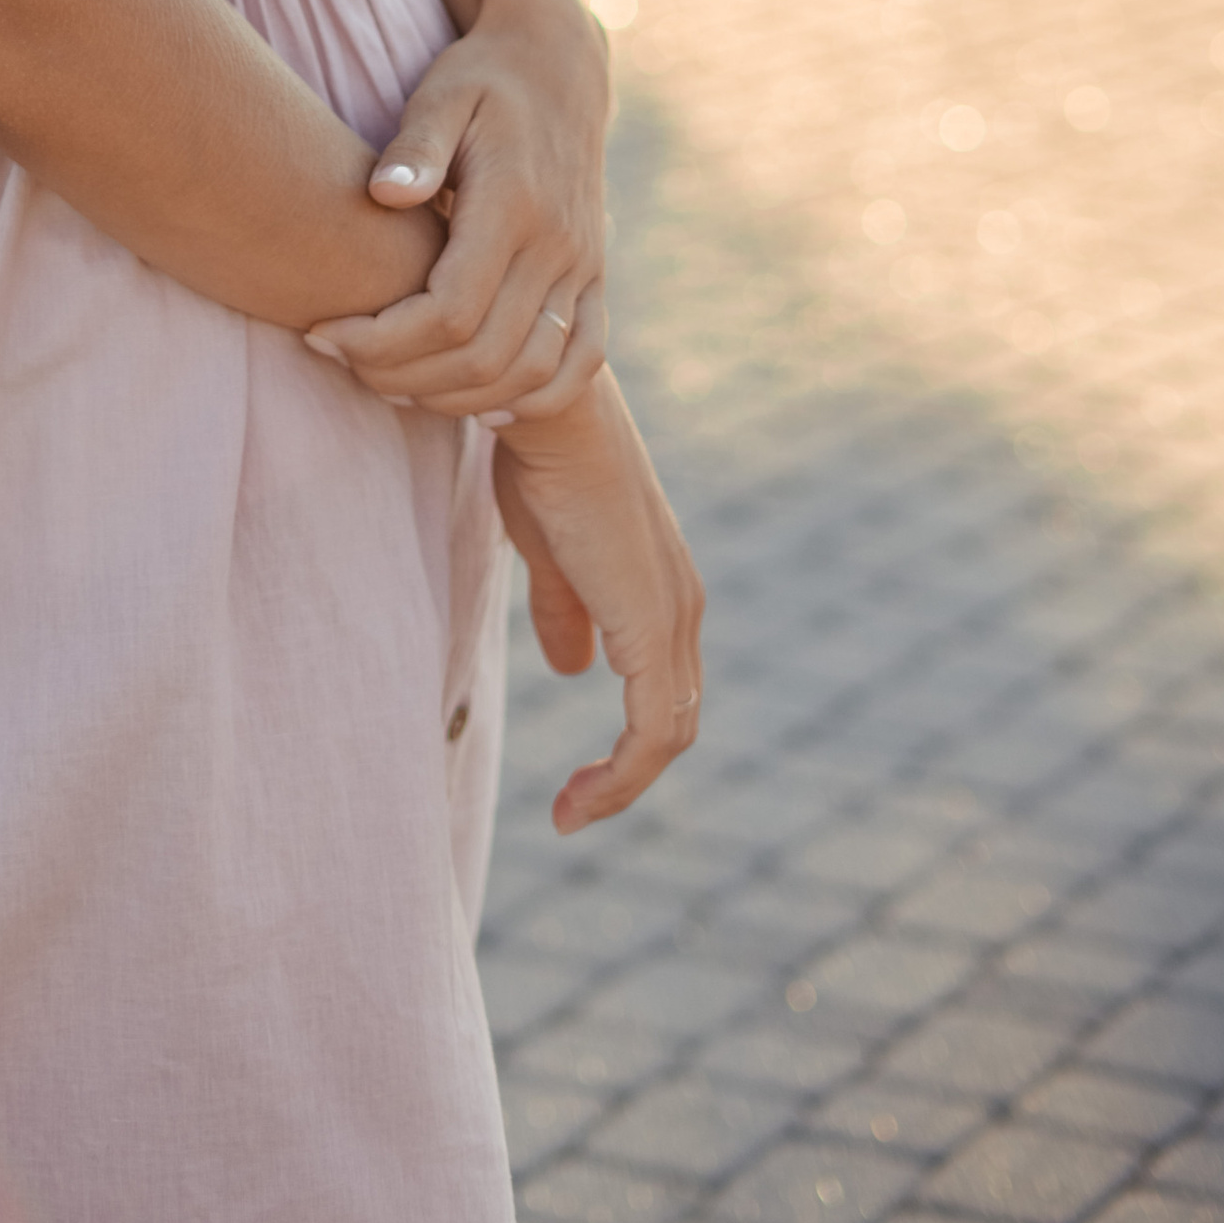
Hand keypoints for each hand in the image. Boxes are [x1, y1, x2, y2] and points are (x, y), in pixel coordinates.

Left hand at [303, 8, 607, 421]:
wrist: (560, 64)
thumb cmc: (481, 78)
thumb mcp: (442, 94)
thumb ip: (416, 147)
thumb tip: (381, 193)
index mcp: (515, 205)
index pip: (450, 311)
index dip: (380, 340)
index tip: (322, 333)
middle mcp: (558, 246)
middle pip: (484, 355)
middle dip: (401, 375)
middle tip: (339, 359)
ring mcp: (584, 266)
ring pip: (530, 372)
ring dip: (456, 396)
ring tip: (389, 381)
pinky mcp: (595, 276)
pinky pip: (581, 360)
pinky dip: (533, 397)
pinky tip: (479, 404)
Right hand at [494, 372, 703, 832]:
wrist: (548, 409)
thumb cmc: (541, 461)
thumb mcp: (546, 549)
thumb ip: (564, 608)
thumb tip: (571, 669)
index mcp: (661, 587)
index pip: (662, 689)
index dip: (625, 742)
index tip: (573, 782)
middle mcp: (682, 605)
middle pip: (672, 719)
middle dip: (625, 774)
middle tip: (570, 809)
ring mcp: (672, 616)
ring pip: (667, 732)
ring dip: (621, 785)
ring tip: (569, 814)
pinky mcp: (651, 626)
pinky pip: (651, 730)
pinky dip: (621, 776)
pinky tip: (577, 801)